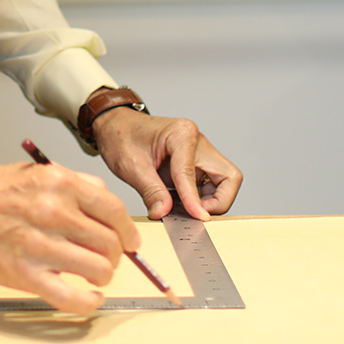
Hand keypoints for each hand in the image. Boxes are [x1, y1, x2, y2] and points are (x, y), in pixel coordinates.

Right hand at [0, 162, 140, 313]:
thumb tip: (110, 208)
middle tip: (106, 257)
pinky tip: (90, 296)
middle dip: (115, 254)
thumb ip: (78, 185)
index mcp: (59, 184)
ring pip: (99, 270)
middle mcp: (53, 212)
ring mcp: (40, 246)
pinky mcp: (26, 275)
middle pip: (110, 243)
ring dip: (102, 275)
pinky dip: (90, 302)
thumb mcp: (39, 173)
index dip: (128, 230)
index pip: (114, 210)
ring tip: (93, 273)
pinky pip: (73, 298)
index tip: (130, 241)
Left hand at [95, 110, 242, 220]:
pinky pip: (209, 187)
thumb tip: (164, 213)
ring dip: (208, 202)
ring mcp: (199, 153)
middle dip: (217, 201)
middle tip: (194, 215)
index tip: (196, 218)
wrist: (115, 126)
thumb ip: (150, 191)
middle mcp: (197, 142)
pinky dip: (199, 200)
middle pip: (228, 178)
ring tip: (182, 212)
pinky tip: (180, 207)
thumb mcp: (131, 166)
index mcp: (182, 134)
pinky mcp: (195, 164)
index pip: (194, 174)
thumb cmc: (121, 136)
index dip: (194, 200)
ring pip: (223, 184)